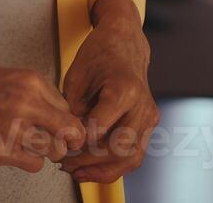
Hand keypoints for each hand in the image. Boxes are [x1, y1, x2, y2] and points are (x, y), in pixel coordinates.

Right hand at [0, 58, 86, 172]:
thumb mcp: (14, 76)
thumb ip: (42, 95)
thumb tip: (64, 118)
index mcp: (30, 83)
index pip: (69, 110)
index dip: (70, 121)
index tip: (71, 129)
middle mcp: (24, 105)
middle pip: (70, 133)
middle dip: (69, 139)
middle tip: (61, 140)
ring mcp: (12, 130)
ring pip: (54, 151)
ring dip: (48, 149)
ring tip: (33, 141)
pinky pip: (34, 165)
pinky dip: (30, 159)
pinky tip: (17, 147)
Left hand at [59, 0, 157, 182]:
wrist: (124, 41)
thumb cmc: (98, 54)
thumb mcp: (75, 77)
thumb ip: (72, 110)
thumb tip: (66, 141)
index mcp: (124, 88)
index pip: (102, 127)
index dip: (80, 141)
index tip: (62, 146)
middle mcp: (142, 105)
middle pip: (119, 148)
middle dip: (89, 161)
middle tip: (64, 163)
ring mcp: (149, 116)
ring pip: (131, 158)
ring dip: (102, 170)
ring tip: (76, 171)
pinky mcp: (150, 123)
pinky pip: (135, 153)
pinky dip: (113, 166)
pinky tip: (91, 168)